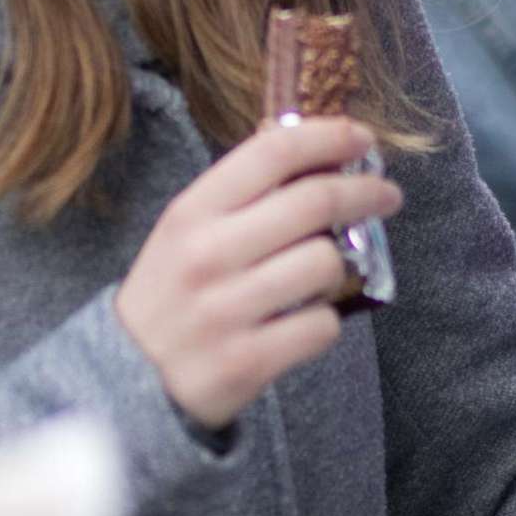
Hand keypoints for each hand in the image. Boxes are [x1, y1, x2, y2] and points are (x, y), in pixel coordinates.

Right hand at [115, 117, 401, 433]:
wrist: (129, 379)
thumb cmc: (172, 294)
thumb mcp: (186, 232)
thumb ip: (242, 195)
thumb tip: (320, 154)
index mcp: (191, 213)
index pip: (273, 151)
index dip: (329, 136)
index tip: (363, 139)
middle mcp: (206, 255)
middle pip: (314, 202)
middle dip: (366, 192)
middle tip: (386, 196)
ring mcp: (225, 311)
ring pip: (324, 264)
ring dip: (337, 267)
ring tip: (321, 275)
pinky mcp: (246, 362)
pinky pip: (322, 326)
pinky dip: (323, 322)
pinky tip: (303, 321)